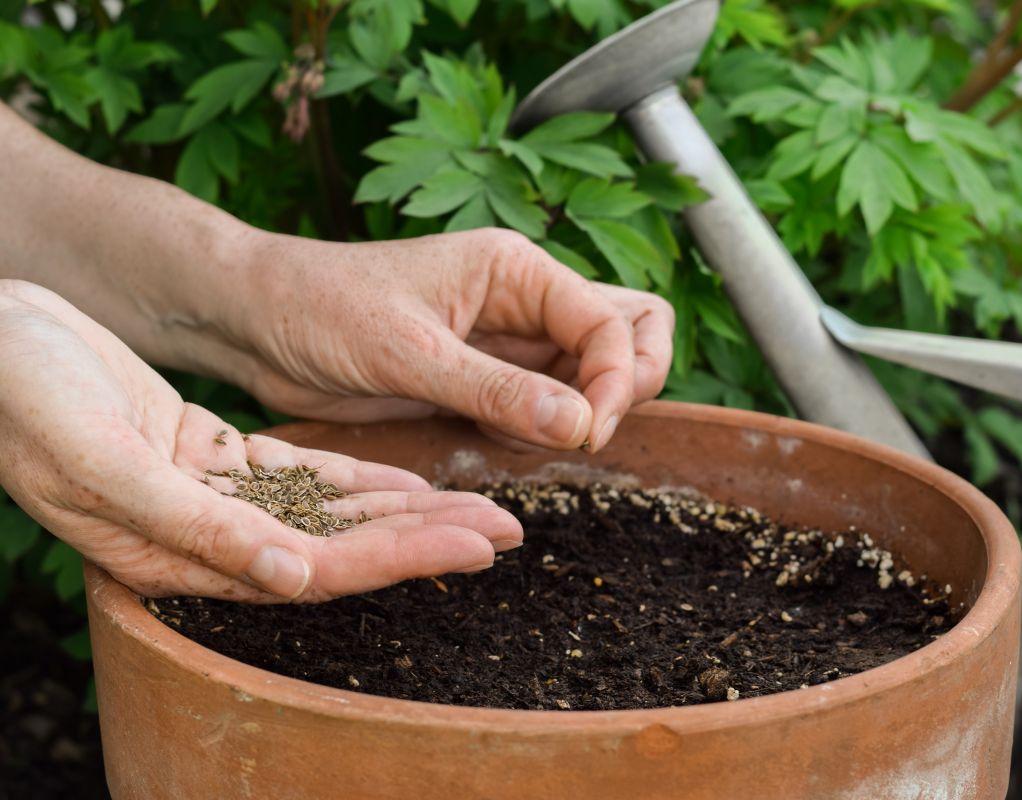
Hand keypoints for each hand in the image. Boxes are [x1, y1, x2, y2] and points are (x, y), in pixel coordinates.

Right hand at [0, 281, 521, 601]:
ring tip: (483, 504)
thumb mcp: (101, 460)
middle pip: (342, 546)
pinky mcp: (215, 457)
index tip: (481, 545)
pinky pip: (305, 473)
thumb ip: (194, 525)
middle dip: (427, 538)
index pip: (319, 568)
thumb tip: (294, 576)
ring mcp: (215, 499)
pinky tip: (412, 477)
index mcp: (178, 557)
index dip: (404, 557)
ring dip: (408, 508)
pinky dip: (360, 474)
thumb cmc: (24, 400)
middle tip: (510, 528)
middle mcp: (207, 540)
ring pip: (332, 510)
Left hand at [232, 228, 673, 451]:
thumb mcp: (409, 352)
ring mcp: (509, 343)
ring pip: (592, 376)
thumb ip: (498, 390)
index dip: (617, 380)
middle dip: (626, 385)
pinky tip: (490, 438)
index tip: (585, 432)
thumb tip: (581, 425)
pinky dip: (539, 433)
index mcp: (517, 270)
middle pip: (629, 334)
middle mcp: (525, 301)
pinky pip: (545, 409)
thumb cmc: (321, 308)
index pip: (615, 321)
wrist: (257, 324)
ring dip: (579, 416)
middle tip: (583, 432)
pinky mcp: (485, 380)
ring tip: (516, 433)